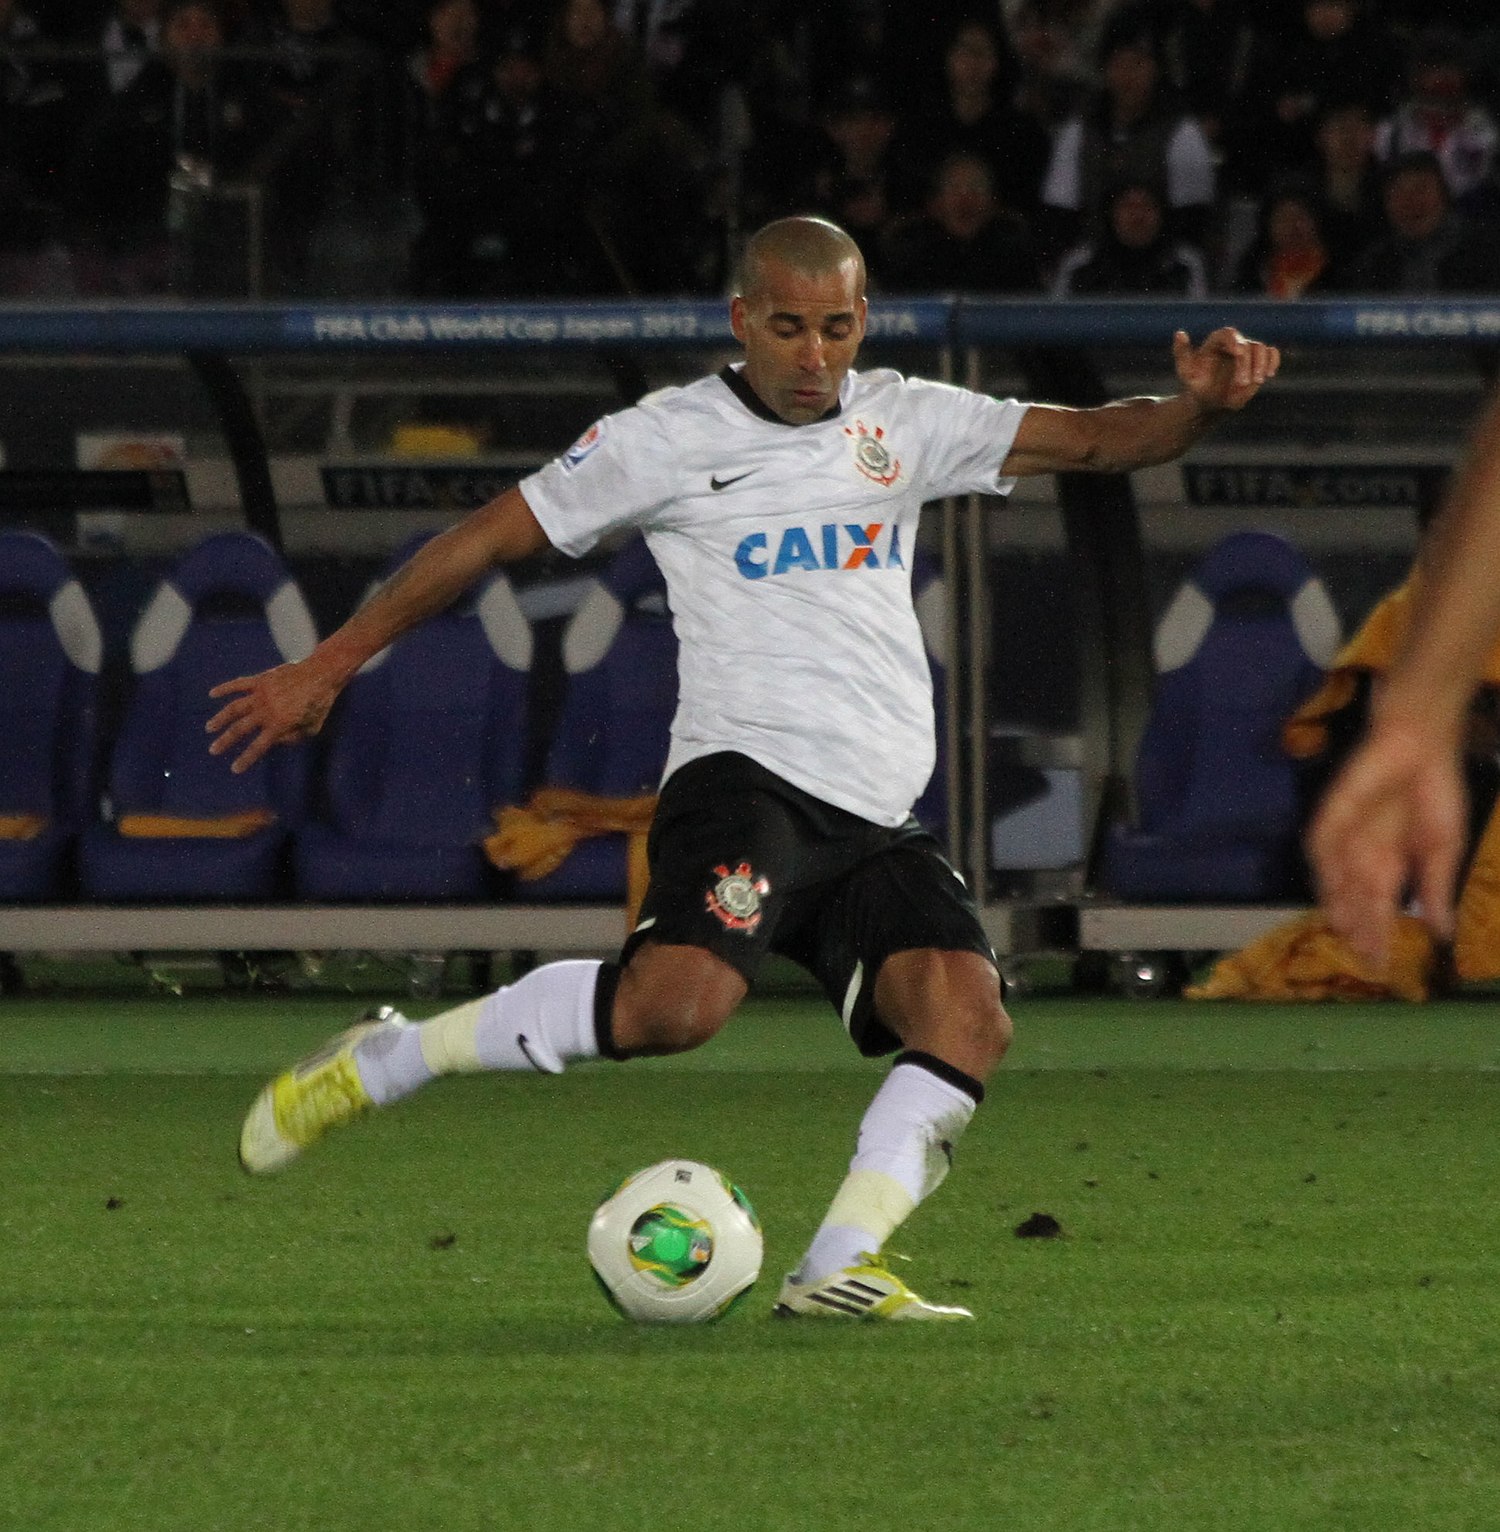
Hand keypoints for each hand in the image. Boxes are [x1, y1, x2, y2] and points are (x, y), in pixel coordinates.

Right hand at [205, 660, 337, 774]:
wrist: (322, 674)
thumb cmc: (321, 703)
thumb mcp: (313, 727)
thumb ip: (293, 737)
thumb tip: (276, 741)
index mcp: (280, 724)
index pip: (259, 746)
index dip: (246, 759)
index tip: (235, 769)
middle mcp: (267, 710)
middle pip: (240, 728)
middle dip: (225, 741)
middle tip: (213, 750)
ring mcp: (262, 694)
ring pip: (234, 708)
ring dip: (220, 718)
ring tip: (210, 728)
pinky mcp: (261, 679)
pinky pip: (239, 684)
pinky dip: (224, 688)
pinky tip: (212, 694)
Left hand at [1173, 327, 1279, 413]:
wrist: (1208, 401)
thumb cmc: (1195, 385)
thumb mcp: (1185, 371)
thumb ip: (1182, 352)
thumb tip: (1179, 333)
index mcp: (1216, 341)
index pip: (1228, 334)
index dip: (1235, 340)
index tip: (1239, 352)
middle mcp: (1234, 343)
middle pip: (1248, 344)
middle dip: (1247, 364)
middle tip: (1242, 383)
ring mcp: (1248, 352)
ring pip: (1262, 349)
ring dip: (1261, 364)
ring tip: (1256, 381)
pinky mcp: (1259, 362)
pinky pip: (1272, 354)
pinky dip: (1273, 361)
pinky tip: (1269, 374)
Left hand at [1306, 725, 1466, 971]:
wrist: (1423, 746)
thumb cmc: (1434, 792)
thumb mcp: (1442, 848)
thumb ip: (1435, 887)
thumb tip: (1443, 932)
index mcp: (1388, 863)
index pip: (1379, 906)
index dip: (1380, 933)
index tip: (1381, 964)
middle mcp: (1361, 854)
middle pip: (1355, 898)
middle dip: (1360, 926)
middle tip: (1363, 957)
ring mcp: (1344, 835)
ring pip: (1336, 878)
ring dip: (1341, 903)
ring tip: (1346, 930)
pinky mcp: (1332, 814)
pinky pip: (1324, 844)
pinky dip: (1326, 868)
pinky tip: (1331, 888)